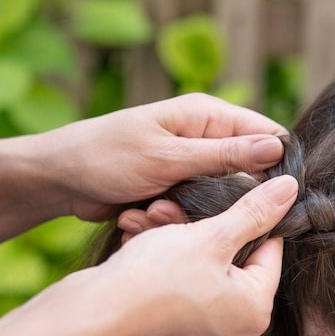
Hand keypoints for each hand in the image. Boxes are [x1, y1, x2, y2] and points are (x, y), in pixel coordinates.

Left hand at [33, 94, 285, 221]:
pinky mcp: (174, 190)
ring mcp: (189, 166)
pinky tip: (139, 217)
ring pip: (218, 200)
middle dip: (222, 201)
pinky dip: (169, 219)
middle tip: (184, 207)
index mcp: (207, 116)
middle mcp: (204, 139)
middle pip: (245, 175)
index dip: (276, 166)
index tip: (273, 199)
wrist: (57, 179)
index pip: (267, 134)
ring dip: (188, 214)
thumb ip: (224, 156)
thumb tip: (277, 148)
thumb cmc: (107, 156)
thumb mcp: (168, 157)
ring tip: (152, 212)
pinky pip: (192, 211)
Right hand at [91, 174, 298, 335]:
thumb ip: (253, 212)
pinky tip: (139, 239)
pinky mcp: (170, 333)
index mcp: (254, 310)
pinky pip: (176, 287)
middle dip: (199, 225)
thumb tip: (291, 189)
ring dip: (175, 237)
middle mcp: (234, 329)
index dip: (246, 215)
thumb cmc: (156, 277)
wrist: (94, 317)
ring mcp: (200, 334)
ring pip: (198, 268)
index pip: (269, 249)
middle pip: (229, 258)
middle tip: (171, 205)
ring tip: (149, 218)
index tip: (224, 193)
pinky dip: (161, 262)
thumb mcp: (211, 235)